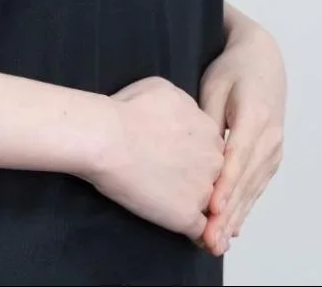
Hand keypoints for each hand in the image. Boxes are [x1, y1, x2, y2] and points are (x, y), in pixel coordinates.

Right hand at [82, 76, 225, 239]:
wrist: (106, 138)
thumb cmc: (125, 111)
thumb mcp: (163, 89)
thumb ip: (184, 105)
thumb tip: (182, 115)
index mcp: (208, 131)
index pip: (211, 150)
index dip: (194, 157)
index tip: (177, 161)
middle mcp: (213, 160)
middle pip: (215, 176)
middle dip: (197, 180)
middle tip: (171, 182)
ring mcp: (202, 190)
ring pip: (209, 204)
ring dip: (193, 205)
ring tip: (172, 207)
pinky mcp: (186, 216)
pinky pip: (199, 231)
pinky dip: (193, 233)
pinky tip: (181, 230)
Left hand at [195, 20, 285, 254]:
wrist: (264, 59)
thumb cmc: (233, 70)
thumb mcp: (214, 86)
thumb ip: (206, 121)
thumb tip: (195, 154)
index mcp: (254, 115)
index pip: (238, 157)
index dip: (226, 186)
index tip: (213, 209)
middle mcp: (270, 136)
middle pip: (246, 180)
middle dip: (229, 213)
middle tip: (210, 240)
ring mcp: (275, 147)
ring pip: (253, 189)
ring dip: (236, 217)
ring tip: (218, 243)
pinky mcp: (273, 155)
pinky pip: (257, 185)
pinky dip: (245, 207)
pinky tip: (233, 227)